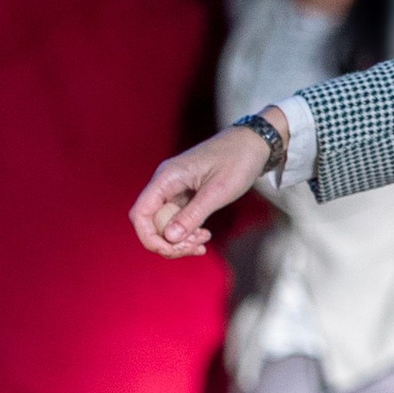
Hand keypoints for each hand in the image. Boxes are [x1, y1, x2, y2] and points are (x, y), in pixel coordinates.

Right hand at [131, 117, 277, 256]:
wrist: (253, 143)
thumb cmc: (237, 160)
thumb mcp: (217, 191)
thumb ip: (192, 215)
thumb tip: (170, 238)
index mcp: (167, 178)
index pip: (140, 214)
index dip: (150, 238)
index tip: (173, 249)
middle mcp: (165, 183)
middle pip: (150, 223)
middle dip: (170, 242)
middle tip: (197, 247)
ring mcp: (174, 189)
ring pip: (164, 224)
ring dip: (180, 239)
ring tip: (204, 240)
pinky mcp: (184, 195)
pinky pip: (176, 219)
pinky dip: (187, 232)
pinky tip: (204, 235)